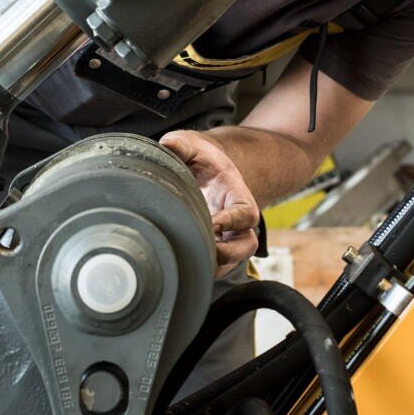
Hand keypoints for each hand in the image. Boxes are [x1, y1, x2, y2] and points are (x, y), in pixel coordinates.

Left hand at [158, 130, 259, 276]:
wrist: (204, 169)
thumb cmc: (200, 158)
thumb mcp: (192, 145)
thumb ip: (182, 145)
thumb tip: (167, 145)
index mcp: (235, 194)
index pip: (246, 213)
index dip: (233, 222)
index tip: (212, 223)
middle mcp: (236, 220)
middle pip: (246, 245)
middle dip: (228, 254)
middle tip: (202, 253)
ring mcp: (226, 235)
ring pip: (231, 261)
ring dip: (213, 267)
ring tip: (188, 265)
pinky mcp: (213, 245)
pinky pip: (215, 266)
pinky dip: (201, 269)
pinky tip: (179, 264)